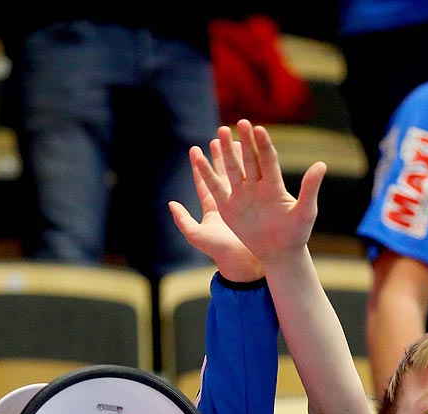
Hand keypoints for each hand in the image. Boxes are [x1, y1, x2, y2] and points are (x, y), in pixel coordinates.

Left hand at [169, 147, 264, 283]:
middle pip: (222, 174)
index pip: (205, 184)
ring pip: (239, 176)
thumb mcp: (198, 236)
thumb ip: (182, 221)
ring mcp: (242, 204)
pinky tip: (254, 155)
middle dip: (220, 156)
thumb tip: (171, 203)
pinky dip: (254, 169)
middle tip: (218, 136)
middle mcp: (228, 204)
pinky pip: (254, 183)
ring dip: (237, 158)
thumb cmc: (221, 251)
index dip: (200, 168)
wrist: (245, 263)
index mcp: (213, 209)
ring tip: (234, 139)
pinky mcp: (255, 205)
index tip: (196, 150)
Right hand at [186, 121, 325, 267]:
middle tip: (241, 122)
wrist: (279, 254)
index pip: (268, 160)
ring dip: (227, 151)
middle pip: (249, 160)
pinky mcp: (228, 207)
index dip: (263, 145)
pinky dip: (207, 174)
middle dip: (245, 142)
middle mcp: (257, 186)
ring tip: (221, 131)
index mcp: (274, 185)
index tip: (259, 129)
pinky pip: (216, 188)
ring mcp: (242, 195)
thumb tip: (321, 164)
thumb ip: (310, 188)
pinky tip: (198, 158)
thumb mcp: (305, 212)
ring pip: (232, 169)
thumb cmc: (296, 234)